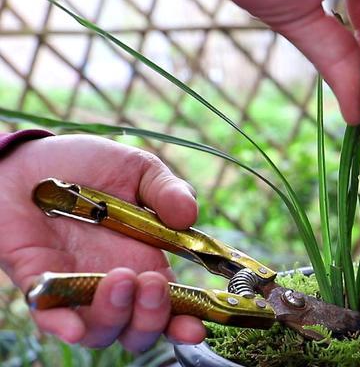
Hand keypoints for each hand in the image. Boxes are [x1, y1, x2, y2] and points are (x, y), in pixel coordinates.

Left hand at [0, 135, 204, 350]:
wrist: (31, 159)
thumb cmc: (87, 167)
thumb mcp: (138, 171)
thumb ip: (168, 191)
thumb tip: (189, 216)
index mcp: (145, 263)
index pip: (171, 308)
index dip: (185, 325)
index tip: (197, 326)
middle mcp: (114, 285)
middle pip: (138, 331)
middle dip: (152, 319)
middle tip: (151, 284)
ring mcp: (75, 287)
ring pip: (99, 332)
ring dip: (115, 316)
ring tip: (121, 278)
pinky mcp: (37, 282)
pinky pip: (48, 316)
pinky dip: (63, 326)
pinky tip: (74, 327)